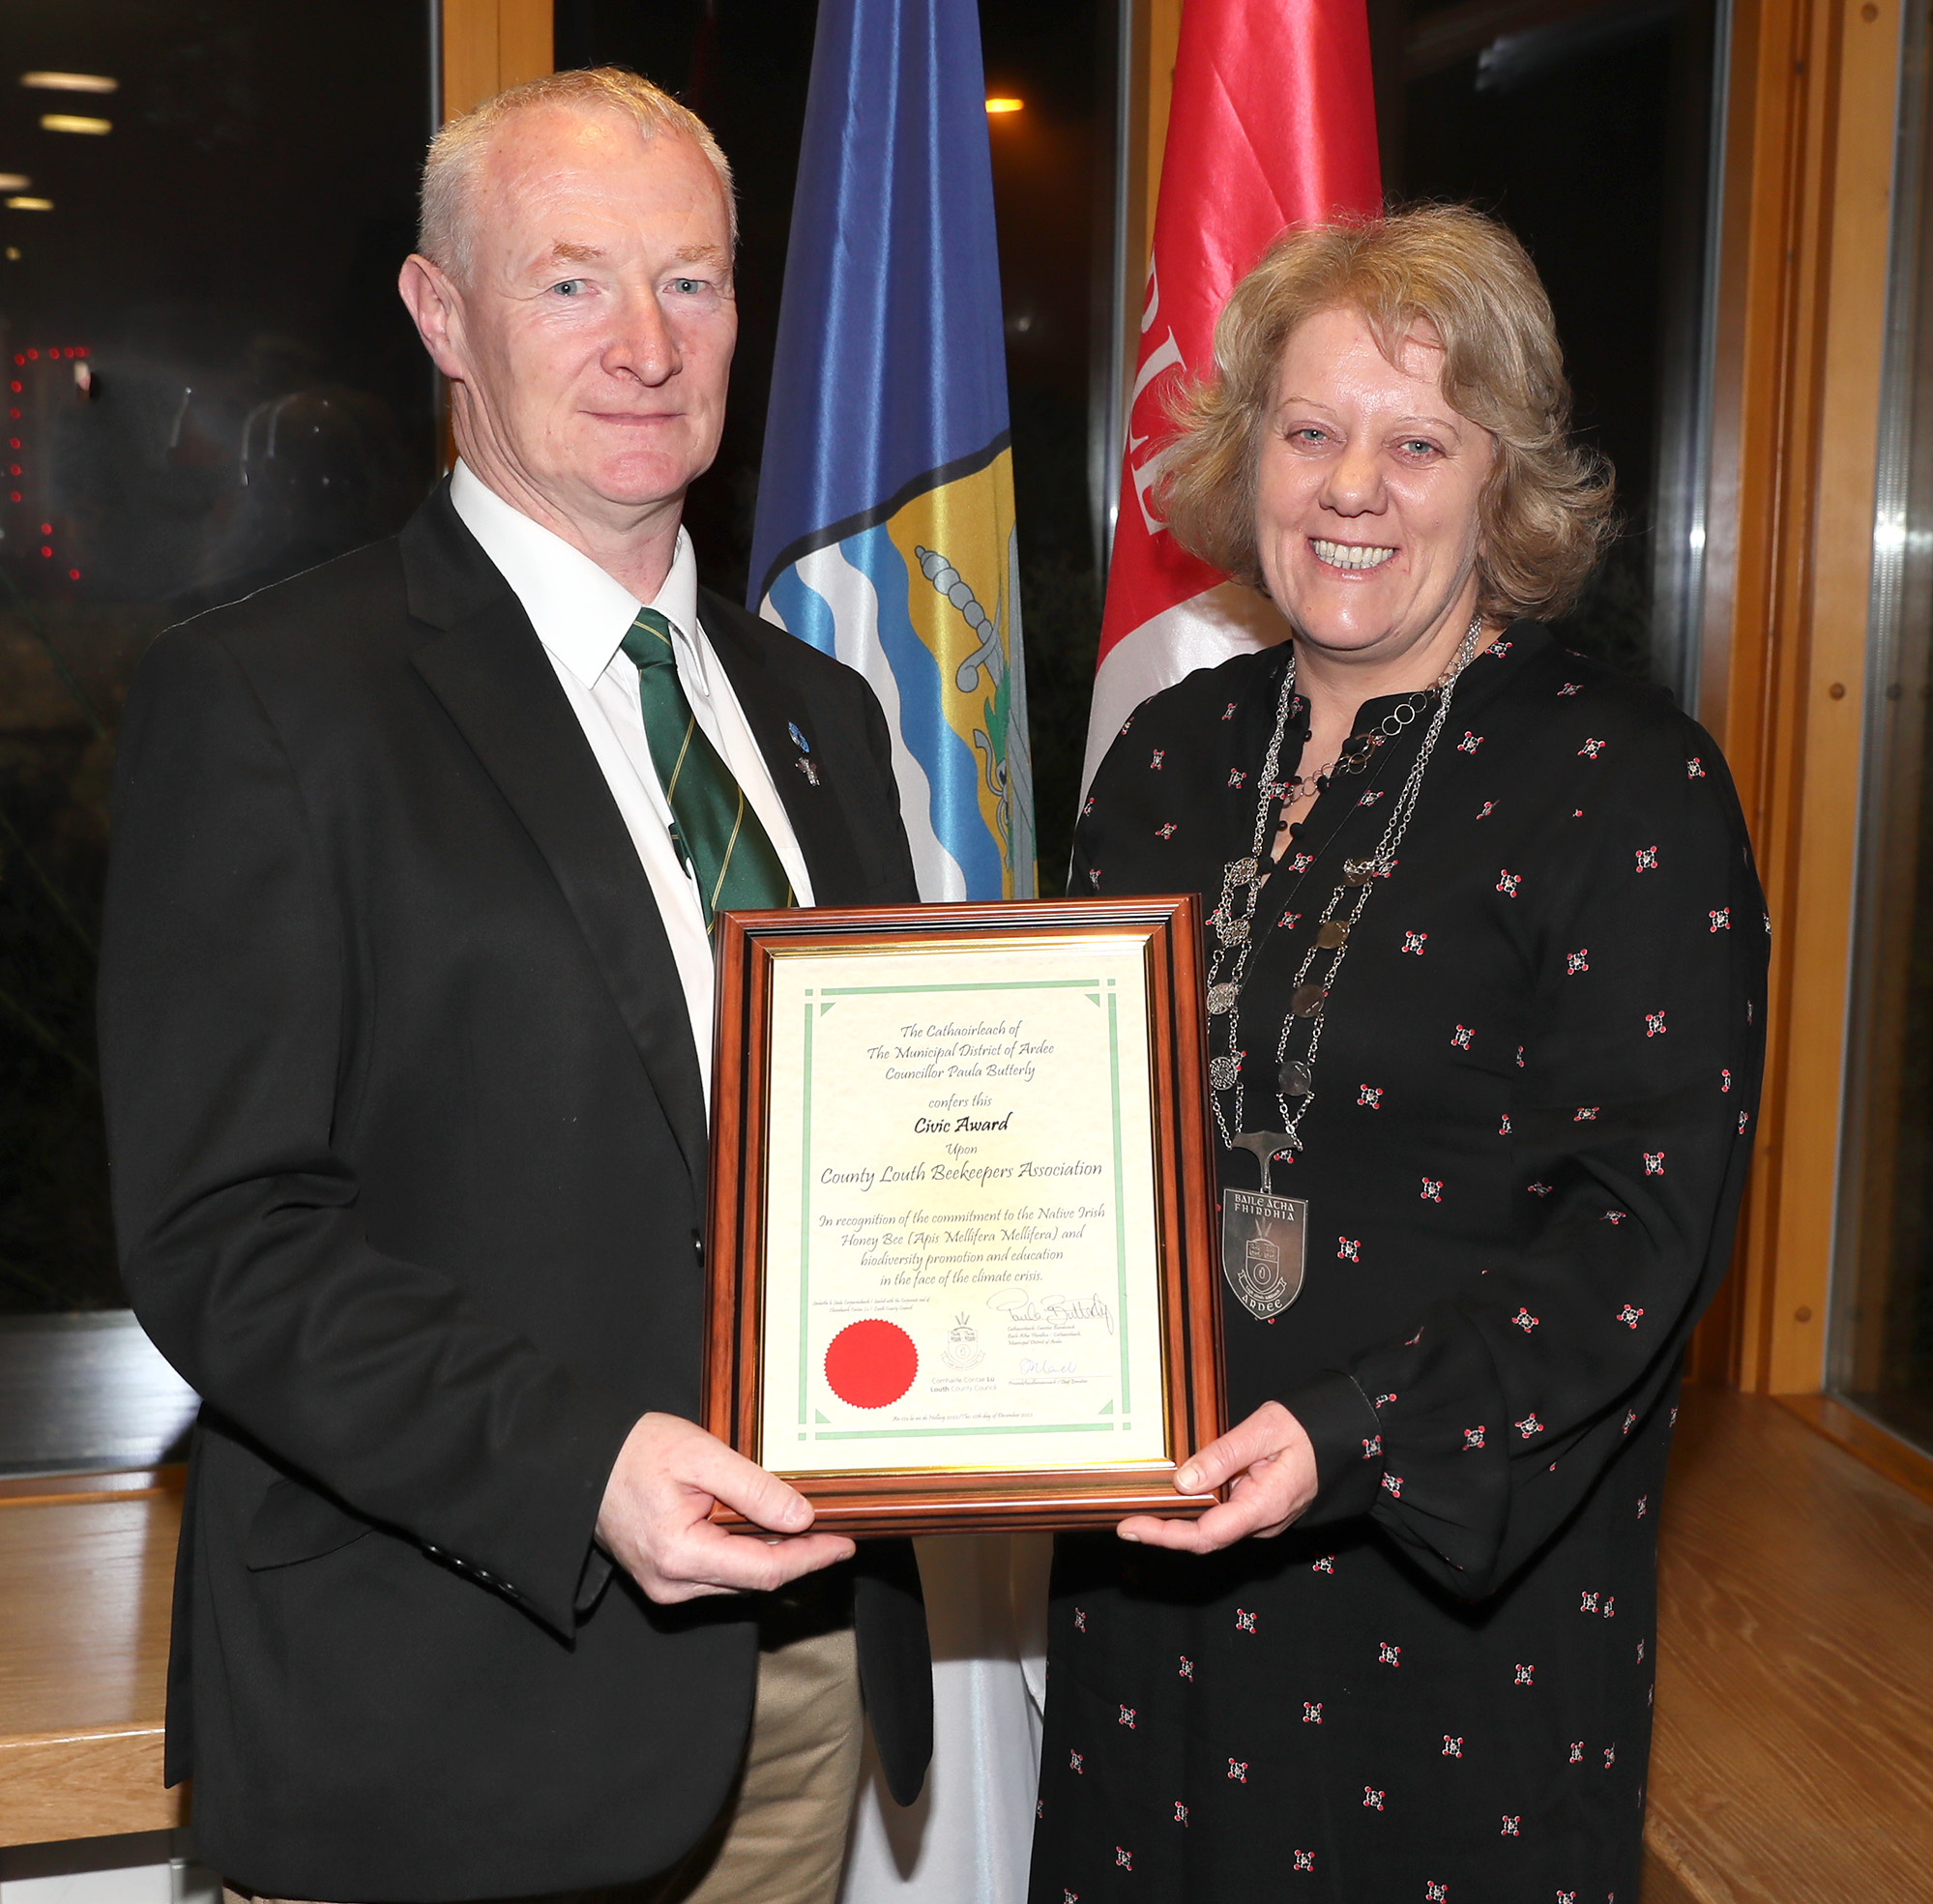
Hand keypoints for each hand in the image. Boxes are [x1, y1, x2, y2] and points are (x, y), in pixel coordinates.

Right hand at [595, 1412, 854, 1603]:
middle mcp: (672, 1583)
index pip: (765, 1571)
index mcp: (681, 1555)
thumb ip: (752, 1489)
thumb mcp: (701, 1456)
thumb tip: (801, 1517)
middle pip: (755, 1580)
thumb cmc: (636, 1452)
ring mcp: (666, 1587)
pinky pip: (719, 1573)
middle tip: (835, 1527)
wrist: (584, 1464)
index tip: (845, 1542)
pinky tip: (764, 1530)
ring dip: (774, 1556)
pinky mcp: (664, 1579)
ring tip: (806, 1526)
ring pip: (739, 1580)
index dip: (811, 1557)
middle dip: (799, 1556)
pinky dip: (746, 1554)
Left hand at [1117, 1401, 1318, 1552]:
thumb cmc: (1306, 1430)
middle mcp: (1262, 1523)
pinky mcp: (1259, 1511)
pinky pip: (1222, 1518)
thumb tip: (1182, 1481)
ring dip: (1177, 1522)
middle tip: (1124, 1514)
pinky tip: (1174, 1497)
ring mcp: (1262, 1520)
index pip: (1205, 1535)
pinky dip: (1195, 1512)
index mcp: (1264, 1506)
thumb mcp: (1262, 1430)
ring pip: (1212, 1530)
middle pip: (1203, 1538)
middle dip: (1163, 1530)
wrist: (1344, 1438)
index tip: (1130, 1526)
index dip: (1164, 1535)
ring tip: (1140, 1506)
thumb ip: (1222, 1456)